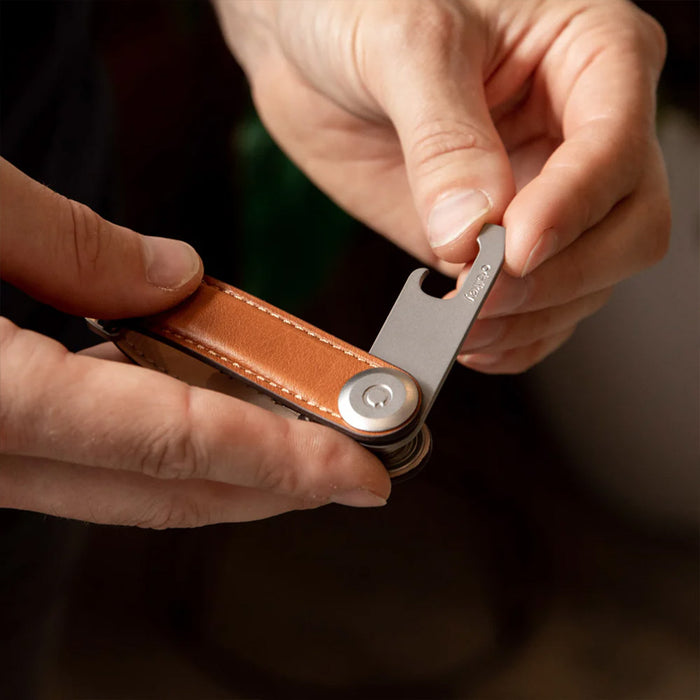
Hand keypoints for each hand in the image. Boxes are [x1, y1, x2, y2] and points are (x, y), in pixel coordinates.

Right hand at [0, 158, 389, 526]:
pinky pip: (79, 455)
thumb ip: (73, 245)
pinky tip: (188, 400)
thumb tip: (173, 275)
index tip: (359, 471)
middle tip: (345, 468)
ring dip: (214, 459)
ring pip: (122, 479)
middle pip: (161, 487)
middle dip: (268, 482)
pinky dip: (145, 433)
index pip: (175, 440)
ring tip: (290, 432)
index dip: (282, 461)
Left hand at [216, 0, 669, 372]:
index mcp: (591, 56)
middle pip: (629, 230)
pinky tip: (468, 336)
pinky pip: (536, 309)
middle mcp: (580, 134)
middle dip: (558, 276)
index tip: (511, 249)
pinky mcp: (498, 242)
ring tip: (462, 323)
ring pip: (588, 282)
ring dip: (530, 317)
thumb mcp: (405, 44)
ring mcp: (541, 196)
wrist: (310, 45)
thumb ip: (443, 138)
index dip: (571, 209)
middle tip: (480, 294)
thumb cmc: (362, 4)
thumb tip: (472, 230)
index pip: (617, 149)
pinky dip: (510, 336)